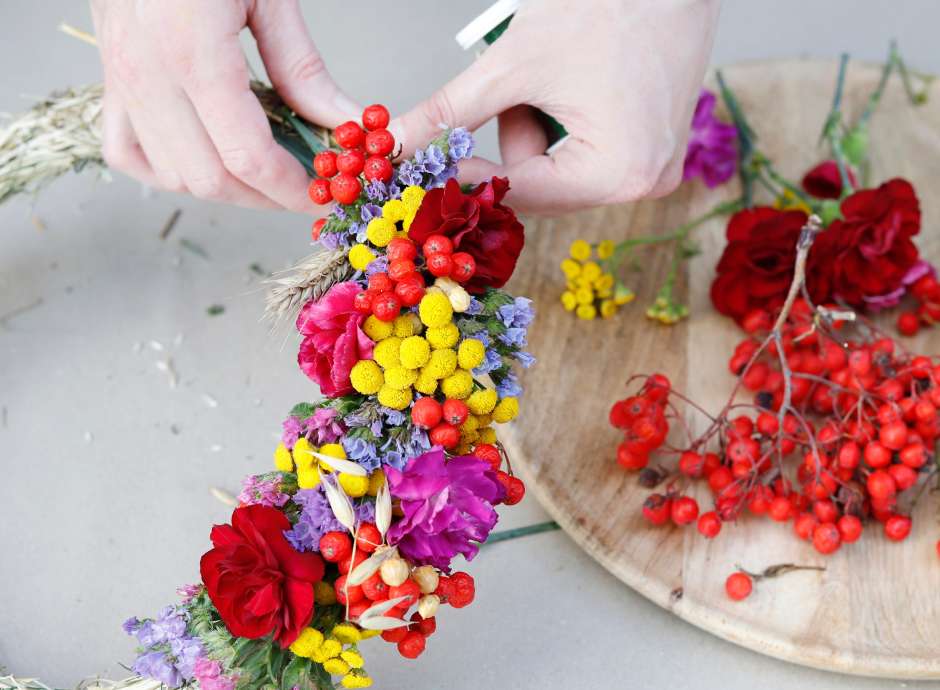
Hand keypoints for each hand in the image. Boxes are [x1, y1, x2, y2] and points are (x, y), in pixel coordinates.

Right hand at [90, 0, 359, 212]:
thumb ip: (303, 69)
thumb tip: (344, 124)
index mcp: (192, 52)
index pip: (248, 157)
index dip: (291, 188)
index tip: (324, 193)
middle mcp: (146, 75)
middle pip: (211, 179)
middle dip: (266, 196)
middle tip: (304, 186)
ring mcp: (119, 81)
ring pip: (173, 176)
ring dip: (225, 188)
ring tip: (266, 172)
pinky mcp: (108, 80)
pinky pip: (129, 153)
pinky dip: (167, 170)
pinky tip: (204, 158)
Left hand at [391, 0, 719, 214]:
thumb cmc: (607, 6)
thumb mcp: (513, 66)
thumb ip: (450, 113)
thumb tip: (398, 145)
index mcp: (618, 173)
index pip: (520, 192)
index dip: (467, 176)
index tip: (428, 166)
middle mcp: (642, 184)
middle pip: (540, 188)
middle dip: (512, 142)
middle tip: (506, 95)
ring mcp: (652, 170)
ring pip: (558, 172)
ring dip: (535, 131)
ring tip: (547, 80)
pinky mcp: (653, 151)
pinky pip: (584, 157)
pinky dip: (560, 128)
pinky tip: (569, 88)